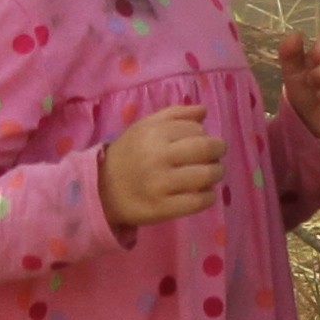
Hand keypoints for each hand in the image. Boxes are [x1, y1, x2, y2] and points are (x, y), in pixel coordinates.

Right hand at [101, 105, 225, 228]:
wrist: (101, 189)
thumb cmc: (128, 154)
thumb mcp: (144, 127)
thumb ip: (174, 115)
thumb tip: (204, 111)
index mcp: (154, 133)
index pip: (197, 130)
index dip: (204, 135)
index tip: (201, 142)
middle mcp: (158, 157)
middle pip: (207, 150)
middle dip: (218, 152)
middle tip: (215, 157)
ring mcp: (161, 184)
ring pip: (207, 175)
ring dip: (216, 173)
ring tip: (211, 174)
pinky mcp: (163, 208)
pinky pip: (199, 201)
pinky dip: (209, 196)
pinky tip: (204, 193)